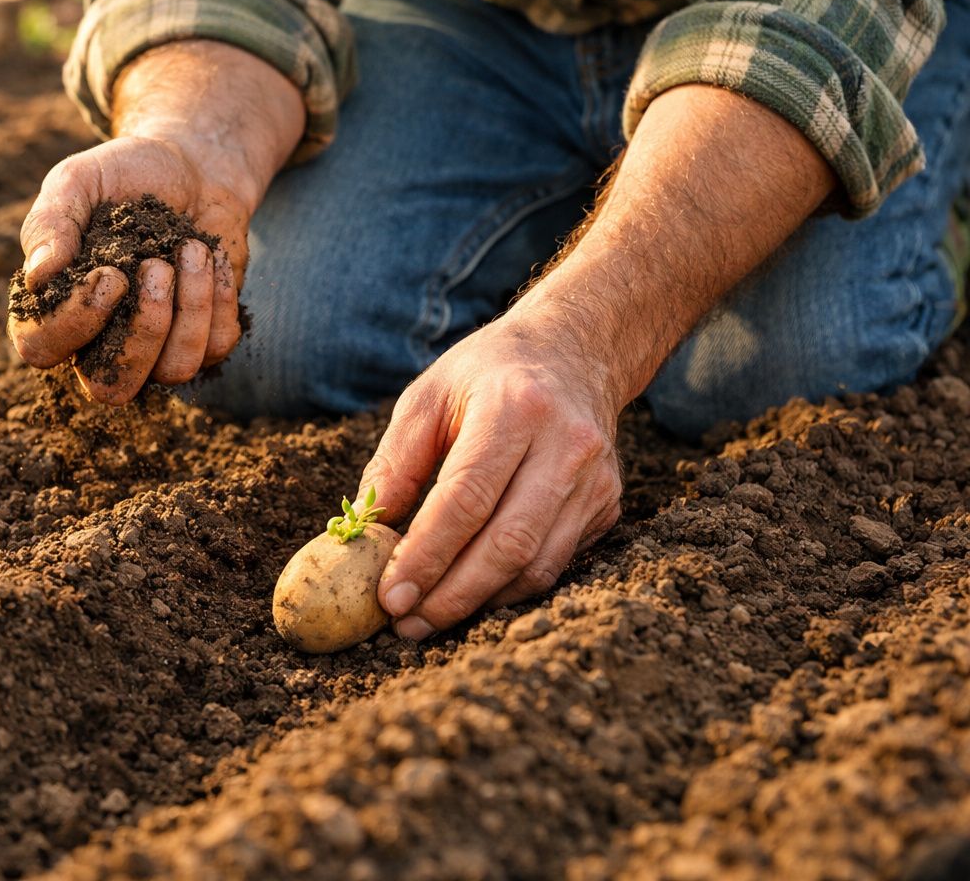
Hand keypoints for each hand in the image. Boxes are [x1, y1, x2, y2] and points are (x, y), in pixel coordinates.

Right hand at [9, 134, 249, 402]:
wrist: (191, 164)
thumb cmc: (123, 175)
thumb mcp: (78, 182)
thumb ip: (50, 223)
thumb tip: (37, 277)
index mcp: (55, 306)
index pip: (41, 349)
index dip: (74, 322)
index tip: (110, 273)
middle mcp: (102, 340)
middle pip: (111, 389)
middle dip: (143, 330)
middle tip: (155, 267)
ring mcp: (156, 347)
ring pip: (173, 372)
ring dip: (189, 308)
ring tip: (190, 248)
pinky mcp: (204, 338)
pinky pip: (216, 346)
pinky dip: (218, 294)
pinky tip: (208, 252)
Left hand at [358, 312, 623, 639]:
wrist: (575, 350)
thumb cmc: (486, 374)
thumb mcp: (427, 397)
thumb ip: (395, 464)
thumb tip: (368, 533)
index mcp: (515, 408)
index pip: (466, 498)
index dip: (426, 555)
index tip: (389, 597)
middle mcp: (566, 444)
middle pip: (508, 543)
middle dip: (452, 596)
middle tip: (406, 626)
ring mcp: (595, 478)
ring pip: (537, 565)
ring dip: (480, 604)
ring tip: (429, 620)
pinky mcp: (607, 504)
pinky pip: (556, 563)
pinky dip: (510, 589)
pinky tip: (471, 596)